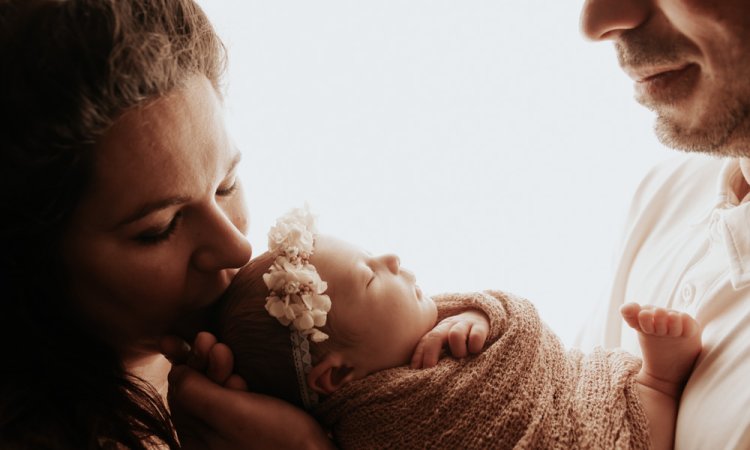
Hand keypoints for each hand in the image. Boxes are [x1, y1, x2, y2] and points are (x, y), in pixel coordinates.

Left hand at [160, 332, 332, 449]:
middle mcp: (208, 442)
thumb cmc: (278, 437)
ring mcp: (228, 438)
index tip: (209, 339)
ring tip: (230, 354)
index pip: (181, 393)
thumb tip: (175, 371)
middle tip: (216, 341)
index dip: (191, 363)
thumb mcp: (231, 412)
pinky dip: (236, 385)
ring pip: (215, 395)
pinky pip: (232, 403)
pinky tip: (245, 378)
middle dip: (205, 363)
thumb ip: (195, 391)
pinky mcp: (248, 433)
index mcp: (195, 442)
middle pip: (197, 393)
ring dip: (221, 370)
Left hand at [410, 309, 489, 368]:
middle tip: (430, 369)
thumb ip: (435, 354)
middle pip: (435, 337)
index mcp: (438, 332)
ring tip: (462, 357)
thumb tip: (420, 373)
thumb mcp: (446, 344)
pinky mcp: (481, 327)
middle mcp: (448, 326)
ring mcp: (464, 325)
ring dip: (457, 350)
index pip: (424, 342)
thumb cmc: (460, 339)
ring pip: (455, 335)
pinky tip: (475, 351)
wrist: (481, 316)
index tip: (415, 370)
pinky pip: (476, 336)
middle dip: (431, 354)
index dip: (418, 356)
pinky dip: (474, 346)